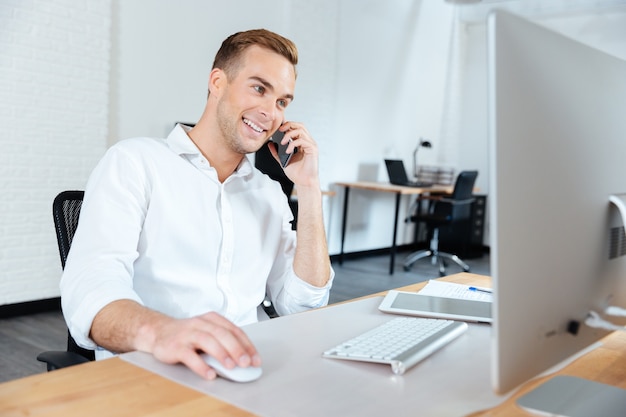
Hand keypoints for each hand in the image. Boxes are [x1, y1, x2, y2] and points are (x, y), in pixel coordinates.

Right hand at [146, 311, 260, 379]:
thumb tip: (244, 359)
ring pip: (207, 341)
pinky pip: (189, 355)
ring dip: (221, 354)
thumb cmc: (188, 334)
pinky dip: (201, 365)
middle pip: (222, 334)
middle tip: (246, 363)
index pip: (234, 330)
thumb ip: (223, 343)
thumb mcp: (207, 333)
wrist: (158, 332)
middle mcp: (200, 324)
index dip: (246, 345)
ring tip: (231, 367)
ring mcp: (187, 334)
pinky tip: (209, 373)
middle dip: (237, 349)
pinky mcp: (175, 346)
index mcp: (212, 319)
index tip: (255, 358)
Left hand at [269, 121, 319, 187]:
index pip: (296, 128)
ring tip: (282, 142)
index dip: (287, 125)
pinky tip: (287, 151)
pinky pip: (302, 140)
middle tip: (279, 130)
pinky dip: (293, 144)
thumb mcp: (283, 160)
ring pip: (301, 130)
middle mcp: (308, 142)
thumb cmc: (297, 173)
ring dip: (289, 134)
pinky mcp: (313, 149)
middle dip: (288, 125)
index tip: (277, 129)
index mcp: (302, 143)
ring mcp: (311, 145)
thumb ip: (277, 152)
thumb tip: (270, 143)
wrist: (304, 183)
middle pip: (300, 125)